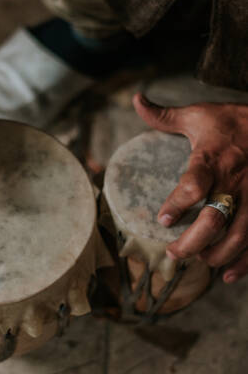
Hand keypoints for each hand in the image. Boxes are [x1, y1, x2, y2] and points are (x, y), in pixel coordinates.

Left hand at [133, 93, 247, 283]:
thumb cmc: (234, 121)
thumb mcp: (199, 115)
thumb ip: (165, 116)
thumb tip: (136, 100)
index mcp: (212, 159)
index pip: (193, 184)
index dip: (177, 204)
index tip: (162, 220)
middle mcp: (235, 182)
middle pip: (213, 221)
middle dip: (191, 243)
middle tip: (173, 253)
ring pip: (237, 236)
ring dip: (216, 255)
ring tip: (199, 260)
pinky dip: (244, 262)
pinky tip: (228, 274)